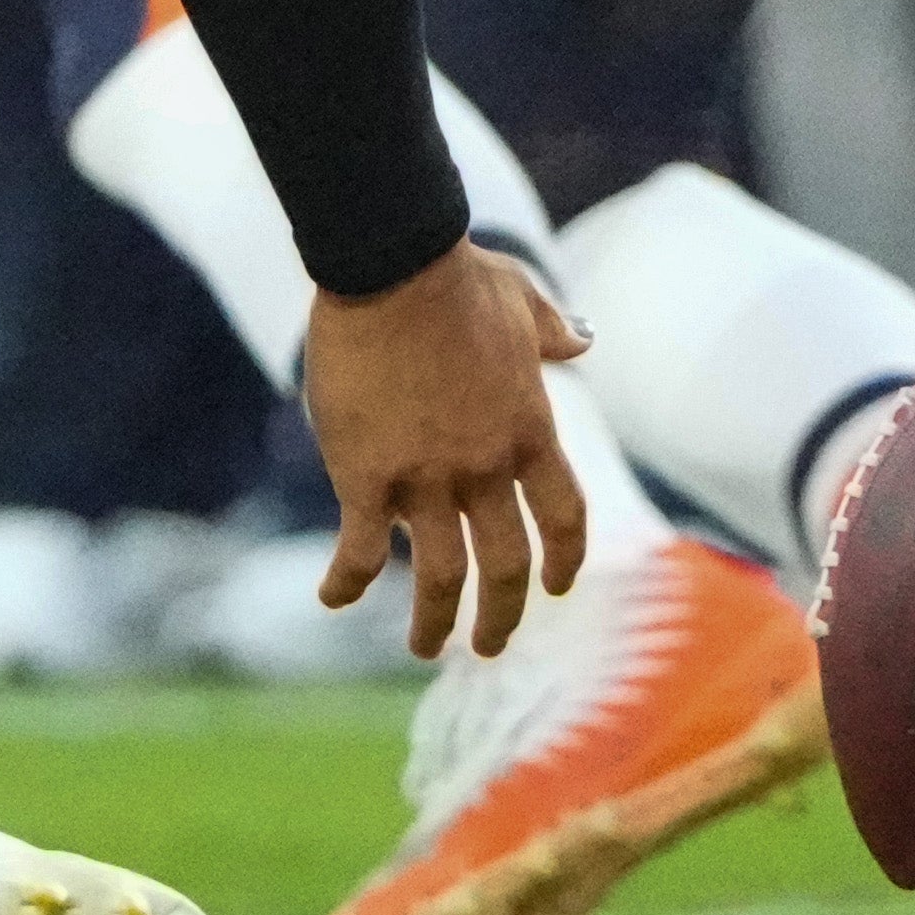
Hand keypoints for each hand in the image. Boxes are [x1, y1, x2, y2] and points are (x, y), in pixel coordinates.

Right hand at [301, 241, 592, 657]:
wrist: (391, 265)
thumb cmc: (455, 274)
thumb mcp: (521, 300)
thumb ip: (553, 331)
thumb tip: (582, 342)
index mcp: (529, 430)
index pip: (564, 516)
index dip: (565, 559)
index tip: (556, 587)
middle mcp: (486, 467)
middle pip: (508, 566)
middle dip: (502, 617)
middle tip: (489, 646)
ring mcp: (427, 478)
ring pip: (440, 577)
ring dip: (433, 622)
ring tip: (425, 648)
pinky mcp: (366, 476)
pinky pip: (360, 550)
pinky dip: (346, 581)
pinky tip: (332, 597)